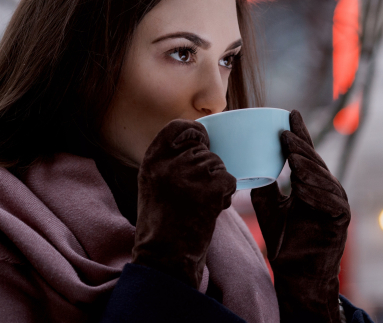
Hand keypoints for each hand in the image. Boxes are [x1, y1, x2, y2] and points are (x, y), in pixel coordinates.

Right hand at [132, 119, 235, 288]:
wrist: (164, 256)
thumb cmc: (161, 224)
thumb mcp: (153, 184)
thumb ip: (169, 162)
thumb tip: (198, 145)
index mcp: (153, 159)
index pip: (179, 126)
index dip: (195, 132)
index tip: (201, 142)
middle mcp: (170, 162)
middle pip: (205, 150)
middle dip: (208, 169)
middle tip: (195, 194)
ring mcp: (191, 173)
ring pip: (219, 166)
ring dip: (216, 185)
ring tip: (199, 205)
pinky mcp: (211, 187)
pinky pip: (229, 180)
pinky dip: (225, 196)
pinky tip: (208, 211)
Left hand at [251, 110, 349, 322]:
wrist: (296, 274)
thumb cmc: (285, 242)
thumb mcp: (269, 208)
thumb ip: (266, 186)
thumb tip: (253, 163)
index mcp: (311, 184)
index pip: (305, 154)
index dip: (299, 134)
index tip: (289, 114)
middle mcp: (326, 190)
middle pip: (314, 163)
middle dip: (300, 147)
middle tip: (286, 132)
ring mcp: (337, 203)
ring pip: (323, 179)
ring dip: (308, 167)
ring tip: (293, 157)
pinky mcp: (341, 219)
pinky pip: (331, 202)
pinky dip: (317, 193)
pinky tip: (303, 187)